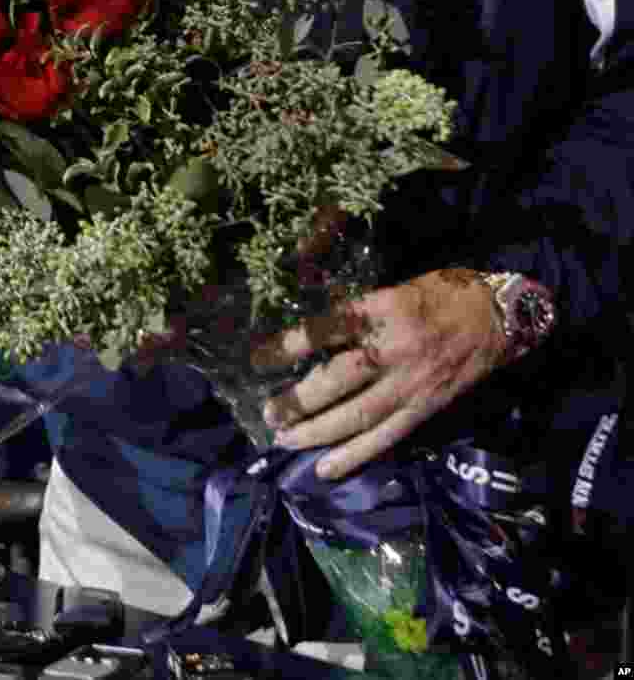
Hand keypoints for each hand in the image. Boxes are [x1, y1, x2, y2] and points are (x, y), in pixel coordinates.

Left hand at [253, 268, 507, 479]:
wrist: (498, 316)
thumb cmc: (441, 293)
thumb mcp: (395, 288)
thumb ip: (360, 310)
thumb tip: (315, 333)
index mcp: (384, 309)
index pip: (328, 328)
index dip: (290, 344)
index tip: (258, 358)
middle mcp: (395, 349)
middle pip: (339, 380)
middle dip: (299, 400)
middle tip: (267, 412)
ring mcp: (411, 384)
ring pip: (358, 416)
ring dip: (317, 432)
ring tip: (284, 440)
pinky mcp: (425, 409)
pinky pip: (386, 438)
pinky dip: (354, 457)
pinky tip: (324, 469)